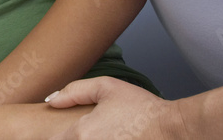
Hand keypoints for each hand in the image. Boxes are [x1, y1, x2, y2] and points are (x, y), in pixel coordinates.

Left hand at [46, 77, 181, 138]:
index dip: (53, 136)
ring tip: (99, 133)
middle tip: (90, 129)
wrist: (171, 128)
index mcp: (82, 133)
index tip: (63, 131)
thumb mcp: (106, 87)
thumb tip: (51, 101)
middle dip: (69, 138)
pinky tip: (111, 137)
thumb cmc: (140, 106)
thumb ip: (74, 92)